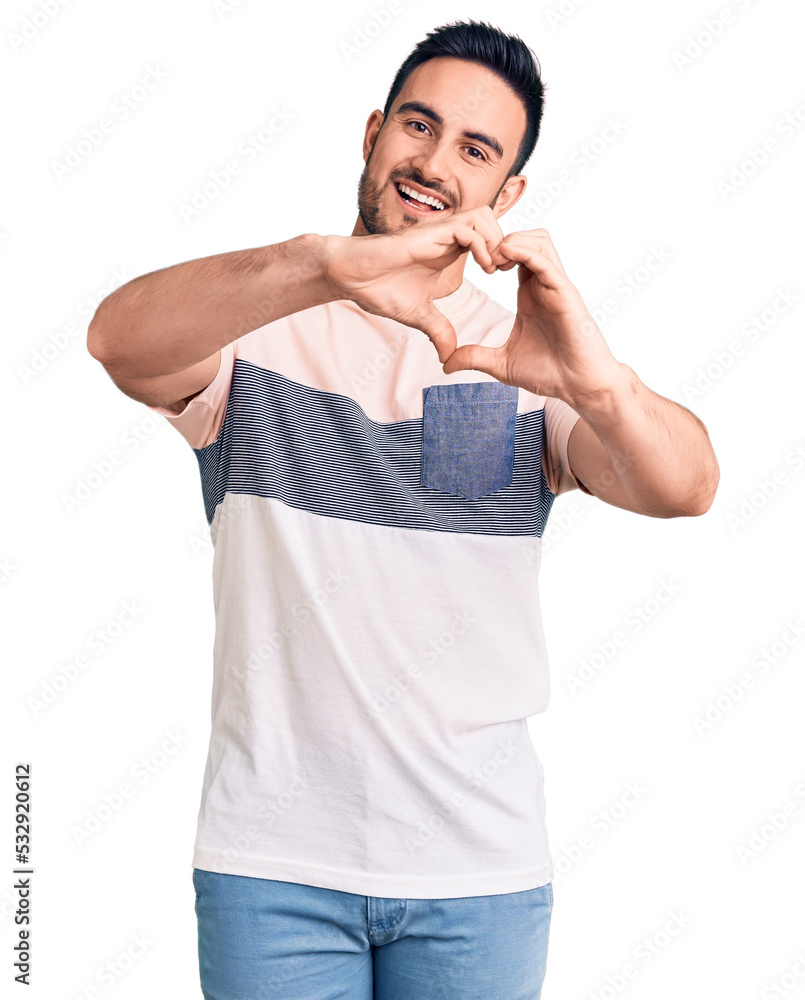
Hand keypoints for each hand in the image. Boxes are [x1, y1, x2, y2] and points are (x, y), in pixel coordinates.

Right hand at [322, 207, 509, 362]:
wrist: (350, 277)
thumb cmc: (378, 288)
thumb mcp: (418, 315)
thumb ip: (438, 330)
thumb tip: (448, 356)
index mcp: (448, 250)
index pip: (487, 238)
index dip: (501, 254)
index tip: (504, 278)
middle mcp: (447, 237)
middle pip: (492, 221)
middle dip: (505, 244)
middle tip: (506, 272)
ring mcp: (438, 232)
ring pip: (484, 217)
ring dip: (496, 242)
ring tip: (495, 270)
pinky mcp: (429, 233)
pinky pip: (468, 227)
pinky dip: (482, 244)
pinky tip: (483, 268)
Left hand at [441, 229, 624, 406]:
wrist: (578, 387)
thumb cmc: (549, 372)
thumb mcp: (501, 364)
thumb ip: (474, 358)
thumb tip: (445, 364)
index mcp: (529, 294)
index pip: (513, 254)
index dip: (491, 250)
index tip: (470, 263)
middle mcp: (544, 284)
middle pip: (527, 238)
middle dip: (500, 238)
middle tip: (480, 256)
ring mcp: (556, 286)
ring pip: (539, 240)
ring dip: (513, 240)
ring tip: (492, 258)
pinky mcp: (566, 293)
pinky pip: (546, 260)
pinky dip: (525, 252)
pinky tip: (504, 257)